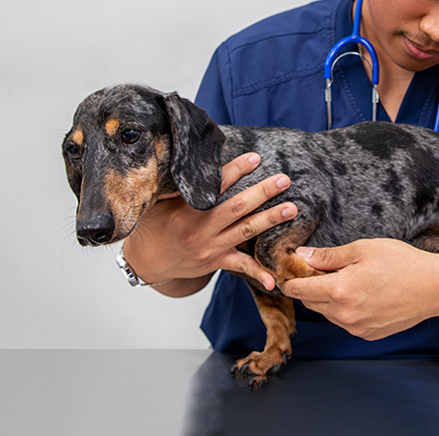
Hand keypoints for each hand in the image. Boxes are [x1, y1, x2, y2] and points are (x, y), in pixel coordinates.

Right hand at [122, 152, 297, 287]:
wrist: (147, 261)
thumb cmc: (155, 226)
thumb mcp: (159, 203)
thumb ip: (178, 187)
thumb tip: (193, 162)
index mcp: (186, 210)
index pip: (215, 186)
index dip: (236, 170)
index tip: (255, 158)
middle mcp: (200, 229)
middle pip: (237, 208)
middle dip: (262, 193)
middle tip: (283, 180)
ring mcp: (210, 247)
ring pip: (245, 231)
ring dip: (270, 219)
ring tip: (291, 208)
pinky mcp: (216, 261)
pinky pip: (240, 268)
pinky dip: (258, 273)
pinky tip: (275, 280)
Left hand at [279, 239, 438, 340]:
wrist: (436, 287)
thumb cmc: (402, 263)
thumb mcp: (362, 249)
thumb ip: (328, 256)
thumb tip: (302, 256)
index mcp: (339, 291)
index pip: (298, 290)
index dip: (288, 280)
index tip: (285, 272)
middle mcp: (344, 314)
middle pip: (310, 302)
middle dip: (307, 288)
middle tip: (313, 271)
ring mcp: (357, 328)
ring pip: (327, 313)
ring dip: (326, 299)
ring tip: (342, 280)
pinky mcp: (369, 335)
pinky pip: (344, 322)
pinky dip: (343, 310)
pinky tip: (358, 295)